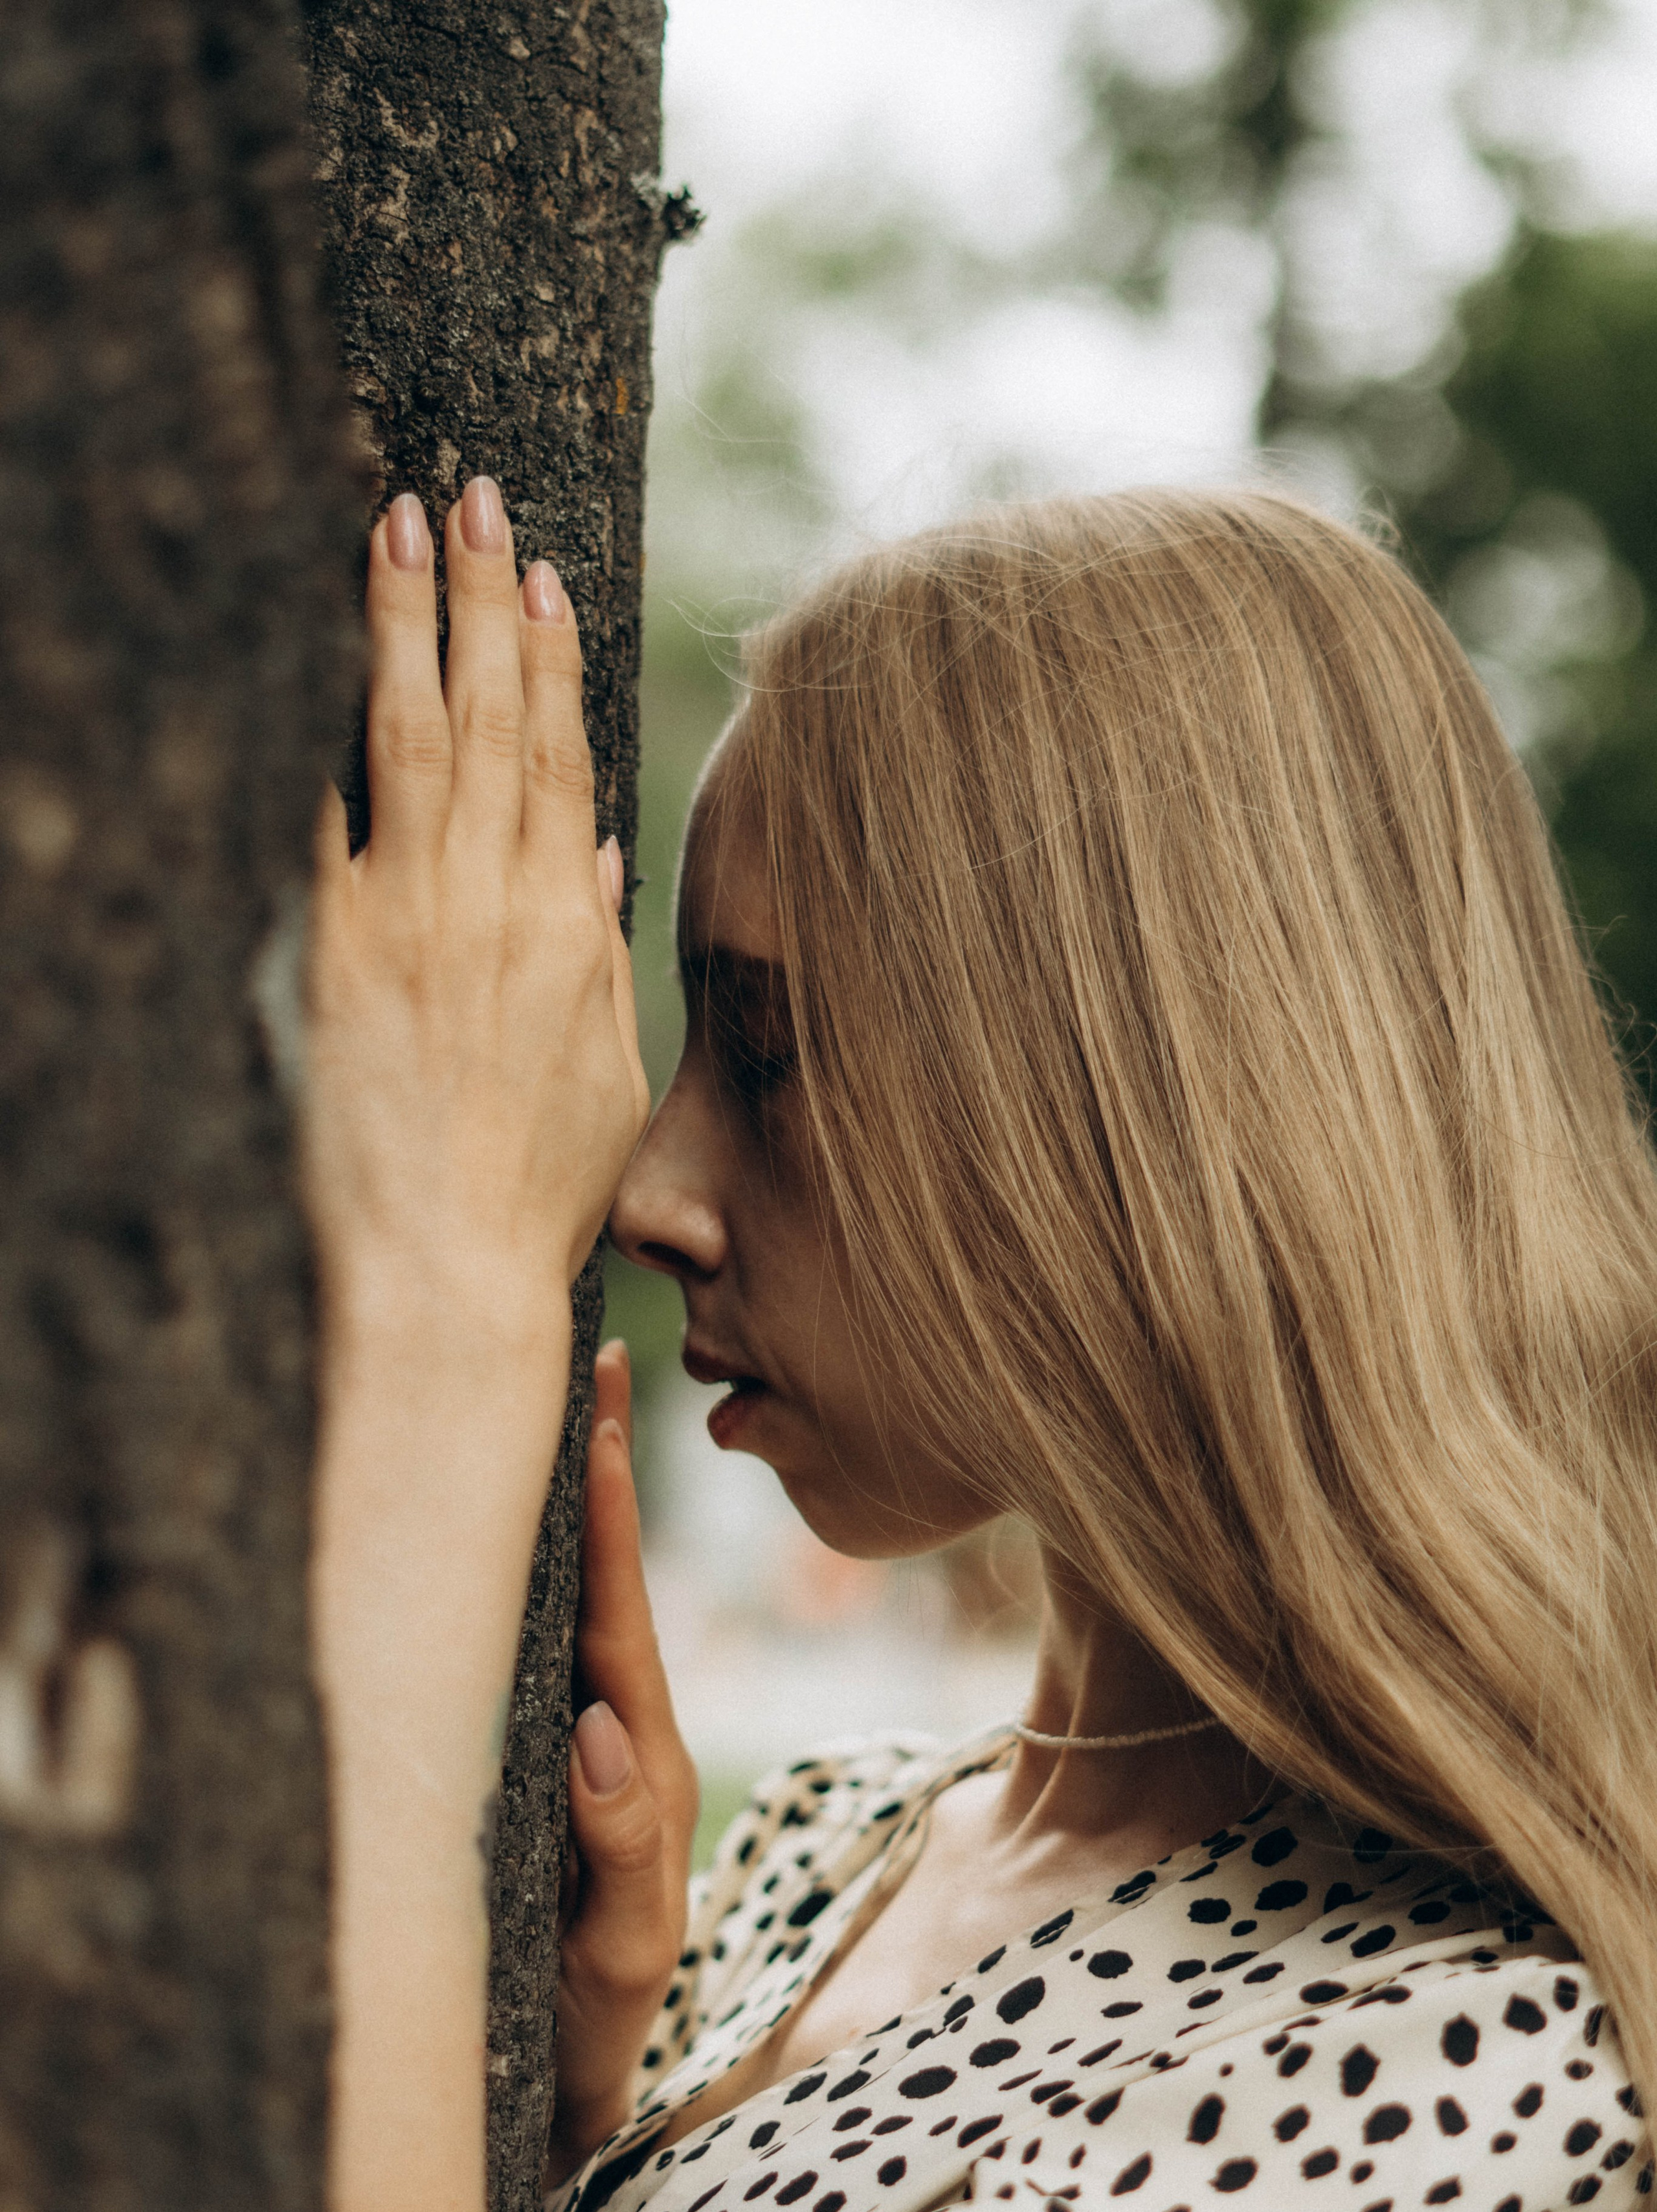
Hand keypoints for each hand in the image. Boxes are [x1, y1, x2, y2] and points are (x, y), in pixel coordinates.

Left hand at [303, 478, 649, 1347]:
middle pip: (491, 720)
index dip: (549, 659)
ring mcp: (411, 922)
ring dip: (403, 624)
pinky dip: (318, 728)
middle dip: (477, 598)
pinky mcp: (333, 952)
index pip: (561, 759)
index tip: (538, 574)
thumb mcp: (603, 1076)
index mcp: (571, 932)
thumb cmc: (533, 1196)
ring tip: (391, 525)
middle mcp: (495, 906)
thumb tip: (593, 858)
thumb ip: (596, 955)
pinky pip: (324, 816)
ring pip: (413, 737)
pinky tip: (296, 648)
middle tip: (464, 496)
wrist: (448, 1276)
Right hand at [549, 1340, 698, 2181]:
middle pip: (604, 1585)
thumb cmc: (593, 2026)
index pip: (621, 1616)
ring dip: (569, 1513)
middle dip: (596, 1473)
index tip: (603, 1406)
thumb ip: (619, 1856)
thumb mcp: (619, 1957)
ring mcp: (582, 1751)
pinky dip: (539, 1584)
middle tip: (591, 1354)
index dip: (608, 1513)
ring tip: (559, 1409)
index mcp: (639, 1761)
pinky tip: (515, 1532)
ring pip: (576, 1612)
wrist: (571, 2098)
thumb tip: (596, 1731)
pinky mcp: (546, 1775)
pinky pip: (547, 1660)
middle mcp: (615, 1737)